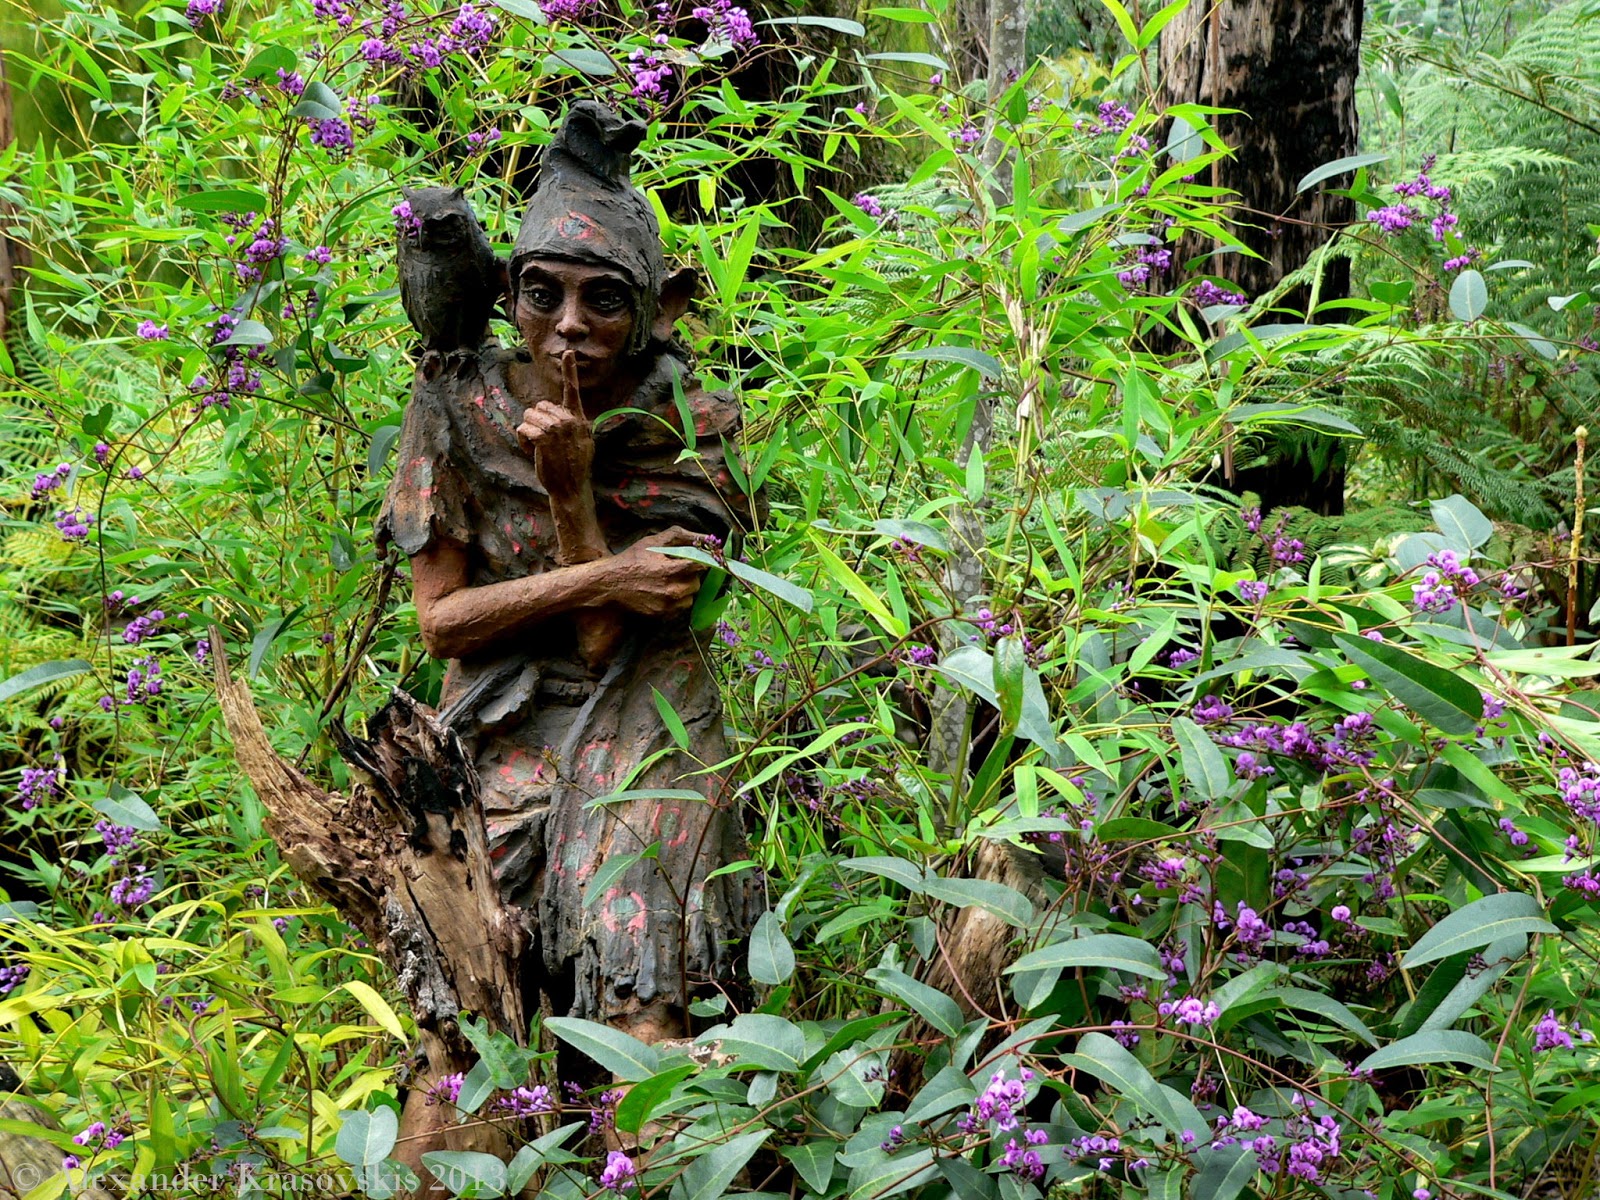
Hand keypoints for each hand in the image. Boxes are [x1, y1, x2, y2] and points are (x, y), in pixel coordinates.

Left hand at [517, 352, 592, 498]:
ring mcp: (557, 428)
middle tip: (544, 443)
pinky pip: (524, 428)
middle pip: (539, 406)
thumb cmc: (574, 468)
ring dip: (528, 432)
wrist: (571, 489)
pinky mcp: (544, 438)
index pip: (573, 391)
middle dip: (536, 422)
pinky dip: (523, 441)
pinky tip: (533, 452)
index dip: (570, 371)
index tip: (568, 352)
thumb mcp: (582, 443)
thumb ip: (574, 426)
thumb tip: (565, 418)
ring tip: (539, 448)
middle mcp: (569, 420)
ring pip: (529, 416)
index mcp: (579, 420)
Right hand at [606, 527, 707, 617]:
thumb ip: (681, 536)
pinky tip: (664, 590)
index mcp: (670, 570)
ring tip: (671, 580)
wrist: (610, 583)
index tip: (700, 558)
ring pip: (690, 597)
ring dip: (685, 588)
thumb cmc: (632, 559)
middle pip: (697, 582)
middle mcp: (671, 590)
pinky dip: (676, 599)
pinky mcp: (661, 615)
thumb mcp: (653, 542)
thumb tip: (706, 537)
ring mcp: (667, 605)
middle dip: (691, 575)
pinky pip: (679, 608)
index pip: (701, 565)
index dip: (703, 560)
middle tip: (678, 568)